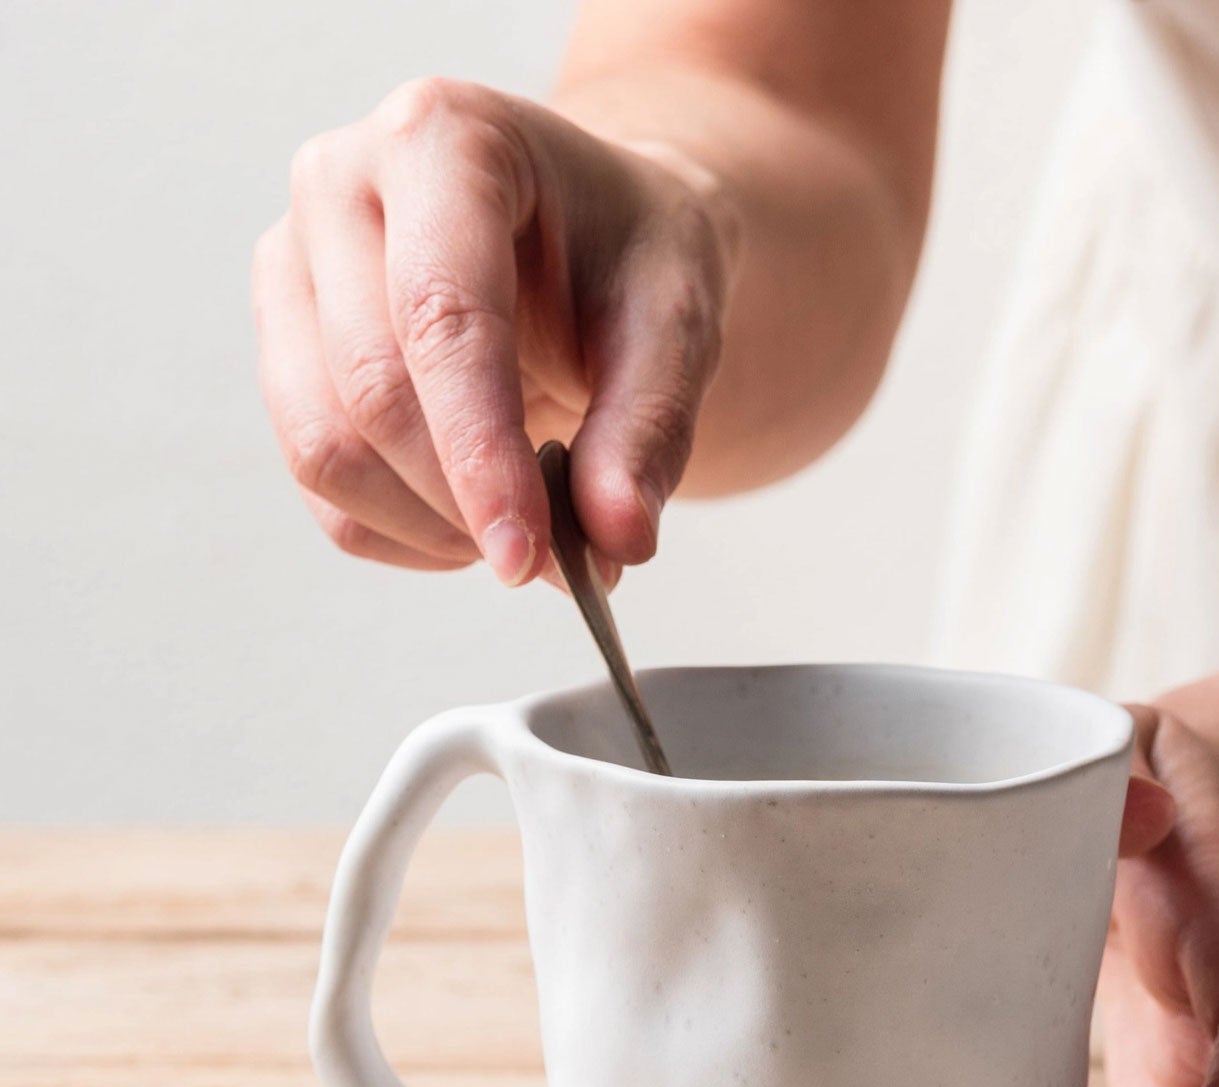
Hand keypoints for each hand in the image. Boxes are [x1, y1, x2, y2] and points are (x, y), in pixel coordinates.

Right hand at [252, 78, 733, 582]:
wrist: (592, 234)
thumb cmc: (631, 256)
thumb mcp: (676, 327)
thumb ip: (648, 433)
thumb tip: (616, 542)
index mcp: (445, 139)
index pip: (441, 317)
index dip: (479, 454)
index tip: (526, 556)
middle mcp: (340, 182)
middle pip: (370, 390)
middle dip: (462, 501)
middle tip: (554, 556)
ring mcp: (293, 264)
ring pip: (322, 446)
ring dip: (426, 526)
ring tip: (521, 529)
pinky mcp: (283, 343)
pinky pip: (317, 481)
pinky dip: (398, 533)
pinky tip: (470, 523)